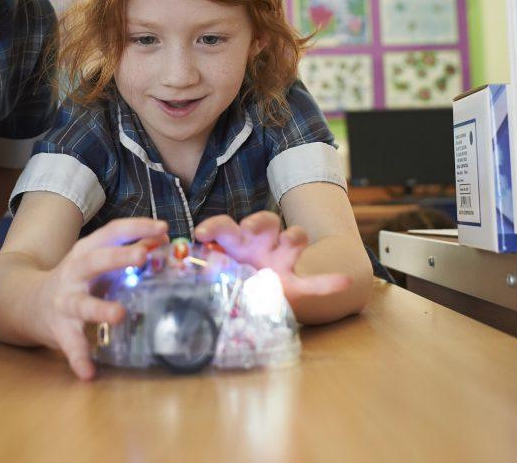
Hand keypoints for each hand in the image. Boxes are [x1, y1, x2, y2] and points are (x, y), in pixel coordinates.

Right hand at [35, 218, 167, 380]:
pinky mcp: (59, 329)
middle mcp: (74, 272)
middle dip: (119, 257)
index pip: (113, 232)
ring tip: (119, 315)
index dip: (138, 228)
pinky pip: (70, 345)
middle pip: (96, 260)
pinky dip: (79, 358)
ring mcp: (65, 301)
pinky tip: (89, 373)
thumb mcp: (96, 259)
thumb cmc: (75, 279)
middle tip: (143, 256)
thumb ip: (126, 249)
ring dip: (100, 309)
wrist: (26, 302)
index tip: (163, 228)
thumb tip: (161, 239)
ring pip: (82, 304)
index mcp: (86, 251)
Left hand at [194, 212, 350, 306]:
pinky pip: (315, 282)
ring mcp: (280, 260)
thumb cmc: (225, 277)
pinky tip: (344, 281)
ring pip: (293, 239)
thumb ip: (196, 267)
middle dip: (259, 222)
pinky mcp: (294, 281)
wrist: (250, 295)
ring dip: (294, 237)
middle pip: (265, 222)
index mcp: (235, 241)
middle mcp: (260, 244)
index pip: (225, 225)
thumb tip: (172, 265)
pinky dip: (329, 282)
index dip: (214, 226)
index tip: (200, 233)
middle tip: (250, 229)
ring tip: (294, 239)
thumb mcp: (207, 271)